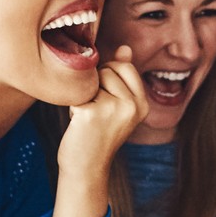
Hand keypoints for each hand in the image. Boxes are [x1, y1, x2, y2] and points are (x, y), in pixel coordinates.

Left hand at [62, 44, 149, 164]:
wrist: (85, 168)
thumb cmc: (99, 134)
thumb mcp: (118, 105)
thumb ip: (123, 76)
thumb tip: (125, 48)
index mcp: (142, 104)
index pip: (124, 66)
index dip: (108, 78)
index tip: (107, 101)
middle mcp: (132, 106)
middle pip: (107, 70)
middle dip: (96, 85)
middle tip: (97, 112)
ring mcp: (113, 109)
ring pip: (91, 80)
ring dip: (85, 95)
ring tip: (89, 117)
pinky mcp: (91, 113)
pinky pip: (76, 92)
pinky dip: (73, 106)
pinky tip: (79, 124)